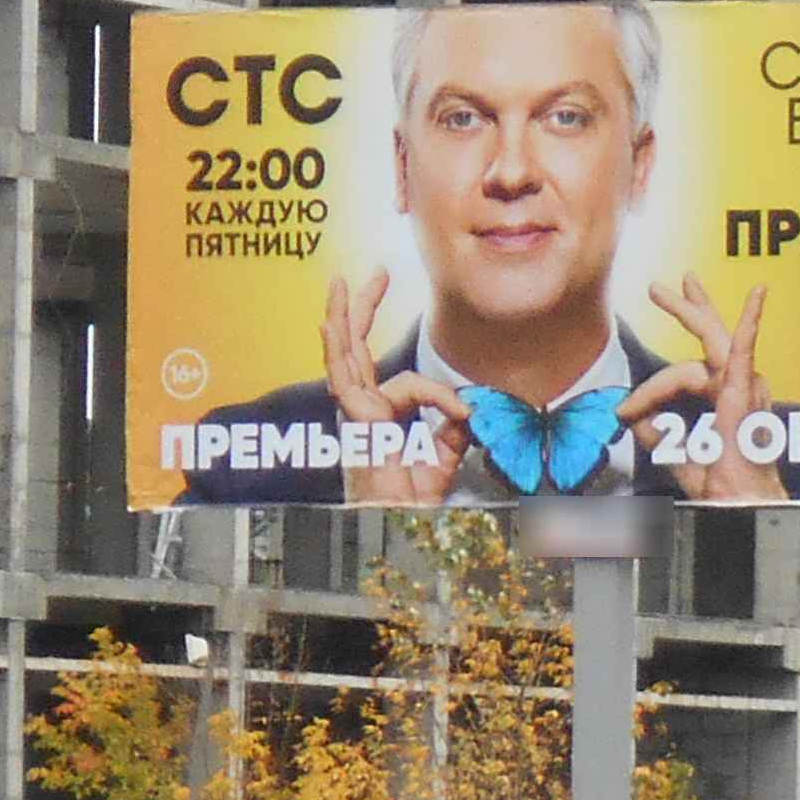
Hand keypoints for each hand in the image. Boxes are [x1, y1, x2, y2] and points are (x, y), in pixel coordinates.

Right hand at [322, 268, 472, 507]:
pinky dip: (362, 361)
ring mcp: (354, 414)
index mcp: (380, 418)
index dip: (441, 394)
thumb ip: (452, 431)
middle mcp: (362, 411)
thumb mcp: (443, 460)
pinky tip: (331, 326)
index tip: (467, 414)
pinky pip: (374, 385)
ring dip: (342, 314)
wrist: (400, 526)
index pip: (407, 384)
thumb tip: (467, 408)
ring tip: (341, 281)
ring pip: (344, 353)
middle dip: (362, 309)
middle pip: (356, 349)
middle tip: (375, 273)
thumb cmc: (414, 504)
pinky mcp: (354, 420)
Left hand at [619, 274, 787, 503]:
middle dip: (685, 308)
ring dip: (687, 310)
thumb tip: (630, 415)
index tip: (623, 411)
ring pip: (710, 340)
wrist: (739, 504)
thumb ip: (657, 434)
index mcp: (728, 398)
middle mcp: (741, 386)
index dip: (649, 391)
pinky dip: (750, 322)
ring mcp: (745, 386)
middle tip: (656, 288)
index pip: (683, 376)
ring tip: (658, 290)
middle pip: (709, 337)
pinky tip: (758, 296)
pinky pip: (744, 350)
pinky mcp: (744, 391)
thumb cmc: (721, 487)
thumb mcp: (677, 453)